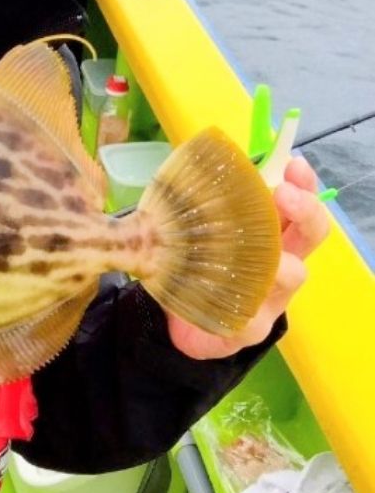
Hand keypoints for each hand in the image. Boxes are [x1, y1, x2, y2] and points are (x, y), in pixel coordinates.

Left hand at [167, 156, 329, 360]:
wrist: (181, 321)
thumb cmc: (199, 264)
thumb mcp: (199, 227)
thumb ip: (201, 202)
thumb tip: (190, 168)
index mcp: (271, 231)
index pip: (298, 202)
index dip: (303, 183)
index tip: (294, 165)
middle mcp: (280, 261)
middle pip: (310, 233)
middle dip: (305, 211)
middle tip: (284, 195)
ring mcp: (270, 296)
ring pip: (291, 275)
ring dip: (278, 259)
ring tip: (260, 254)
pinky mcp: (250, 327)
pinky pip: (252, 318)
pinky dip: (242, 304)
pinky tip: (221, 297)